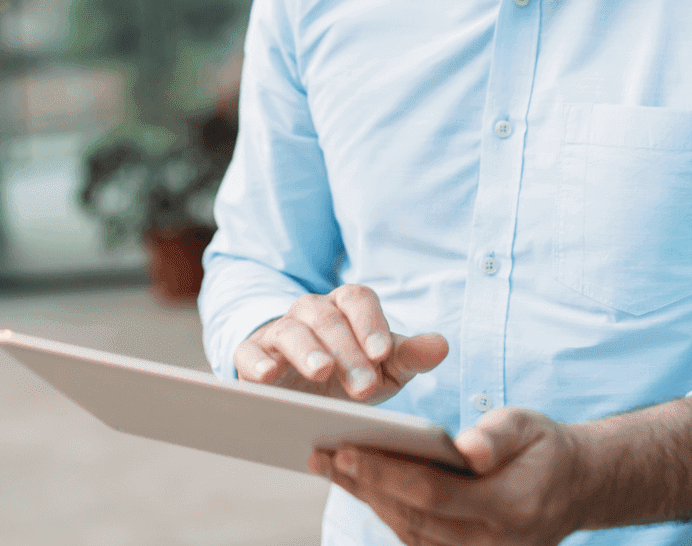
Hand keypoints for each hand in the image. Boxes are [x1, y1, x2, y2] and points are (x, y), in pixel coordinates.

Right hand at [234, 284, 447, 403]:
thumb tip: (442, 346)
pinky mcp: (251, 355)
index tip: (384, 353)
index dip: (371, 324)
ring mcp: (279, 331)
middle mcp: (312, 311)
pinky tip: (267, 377)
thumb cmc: (351, 372)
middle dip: (348, 351)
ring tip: (322, 371)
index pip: (359, 300)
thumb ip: (411, 357)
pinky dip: (256, 362)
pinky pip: (249, 352)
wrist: (306, 392)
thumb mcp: (384, 369)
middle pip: (328, 319)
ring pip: (291, 330)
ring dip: (308, 351)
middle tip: (364, 384)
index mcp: (347, 306)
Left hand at [310, 407, 586, 545]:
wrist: (575, 488)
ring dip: (366, 499)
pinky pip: (416, 539)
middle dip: (362, 484)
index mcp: (509, 506)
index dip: (386, 473)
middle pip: (411, 517)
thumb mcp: (528, 426)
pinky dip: (385, 511)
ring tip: (330, 464)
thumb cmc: (544, 448)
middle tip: (321, 452)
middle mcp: (491, 544)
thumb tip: (467, 448)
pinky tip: (360, 484)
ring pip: (408, 532)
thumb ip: (498, 436)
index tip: (345, 447)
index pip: (432, 493)